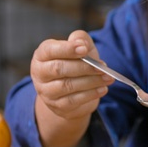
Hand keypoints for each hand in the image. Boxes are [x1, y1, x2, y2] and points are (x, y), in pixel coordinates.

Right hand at [32, 30, 113, 146]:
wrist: (72, 91)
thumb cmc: (76, 63)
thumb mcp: (80, 49)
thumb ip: (81, 40)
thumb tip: (82, 42)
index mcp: (42, 55)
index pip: (50, 50)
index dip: (67, 49)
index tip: (84, 49)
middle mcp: (39, 73)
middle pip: (59, 69)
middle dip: (83, 67)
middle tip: (102, 66)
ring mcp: (46, 91)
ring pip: (67, 86)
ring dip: (91, 81)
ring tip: (108, 78)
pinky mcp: (57, 106)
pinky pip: (73, 100)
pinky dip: (90, 94)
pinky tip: (103, 89)